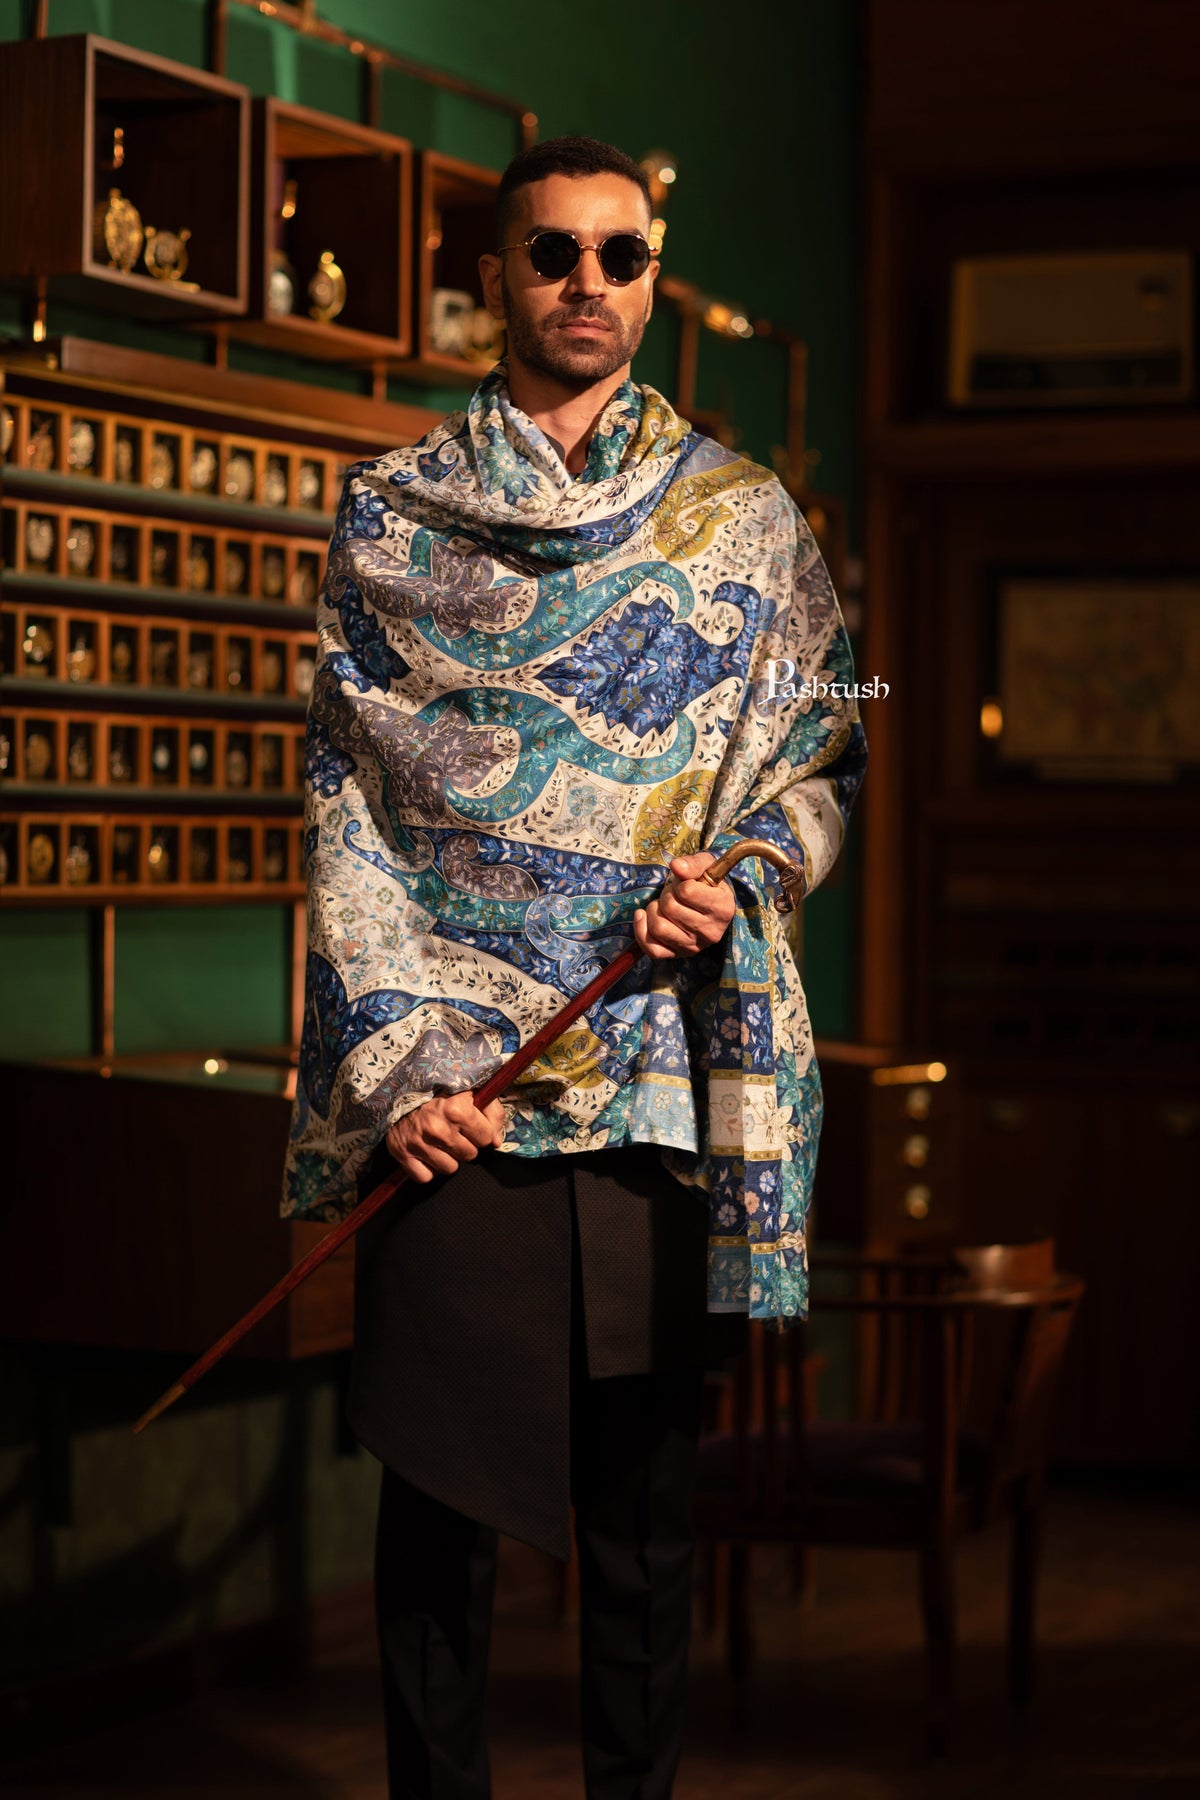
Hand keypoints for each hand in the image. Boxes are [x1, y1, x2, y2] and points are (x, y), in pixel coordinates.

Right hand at [385, 1091, 505, 1183]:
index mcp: (457, 1109)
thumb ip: (492, 1112)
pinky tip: (427, 1153)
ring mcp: (419, 1143)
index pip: (486, 1138)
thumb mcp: (470, 1090)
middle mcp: (438, 1129)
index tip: (471, 1123)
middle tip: (453, 1131)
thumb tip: (496, 1142)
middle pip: (469, 1155)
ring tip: (440, 1141)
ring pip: (450, 1169)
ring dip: (447, 1158)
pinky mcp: (403, 1154)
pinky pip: (426, 1177)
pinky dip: (427, 1169)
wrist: (398, 1091)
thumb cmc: (438, 1091)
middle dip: (465, 1145)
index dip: (481, 1131)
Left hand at [633, 852, 735, 961]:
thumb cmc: (708, 884)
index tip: (685, 883)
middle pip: (670, 908)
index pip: (687, 891)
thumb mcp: (707, 866)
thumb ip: (694, 863)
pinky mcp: (678, 955)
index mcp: (722, 908)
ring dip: (654, 910)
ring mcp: (694, 947)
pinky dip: (641, 930)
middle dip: (666, 895)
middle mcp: (711, 932)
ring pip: (658, 927)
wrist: (712, 906)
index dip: (679, 882)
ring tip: (663, 906)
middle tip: (673, 894)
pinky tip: (643, 917)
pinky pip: (652, 949)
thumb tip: (676, 866)